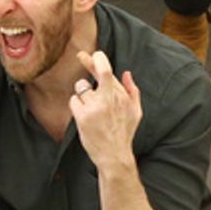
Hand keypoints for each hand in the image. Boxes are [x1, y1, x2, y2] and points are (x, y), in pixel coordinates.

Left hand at [69, 49, 141, 166]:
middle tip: (81, 55)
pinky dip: (76, 105)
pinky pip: (74, 100)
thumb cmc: (124, 133)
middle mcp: (108, 98)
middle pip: (95, 72)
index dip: (98, 60)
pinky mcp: (83, 116)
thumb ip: (132, 91)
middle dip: (87, 61)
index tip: (93, 54)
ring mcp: (95, 107)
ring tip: (90, 107)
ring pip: (81, 88)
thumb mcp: (136, 112)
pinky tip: (83, 115)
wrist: (114, 155)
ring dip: (82, 94)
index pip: (107, 71)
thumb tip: (126, 73)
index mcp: (121, 96)